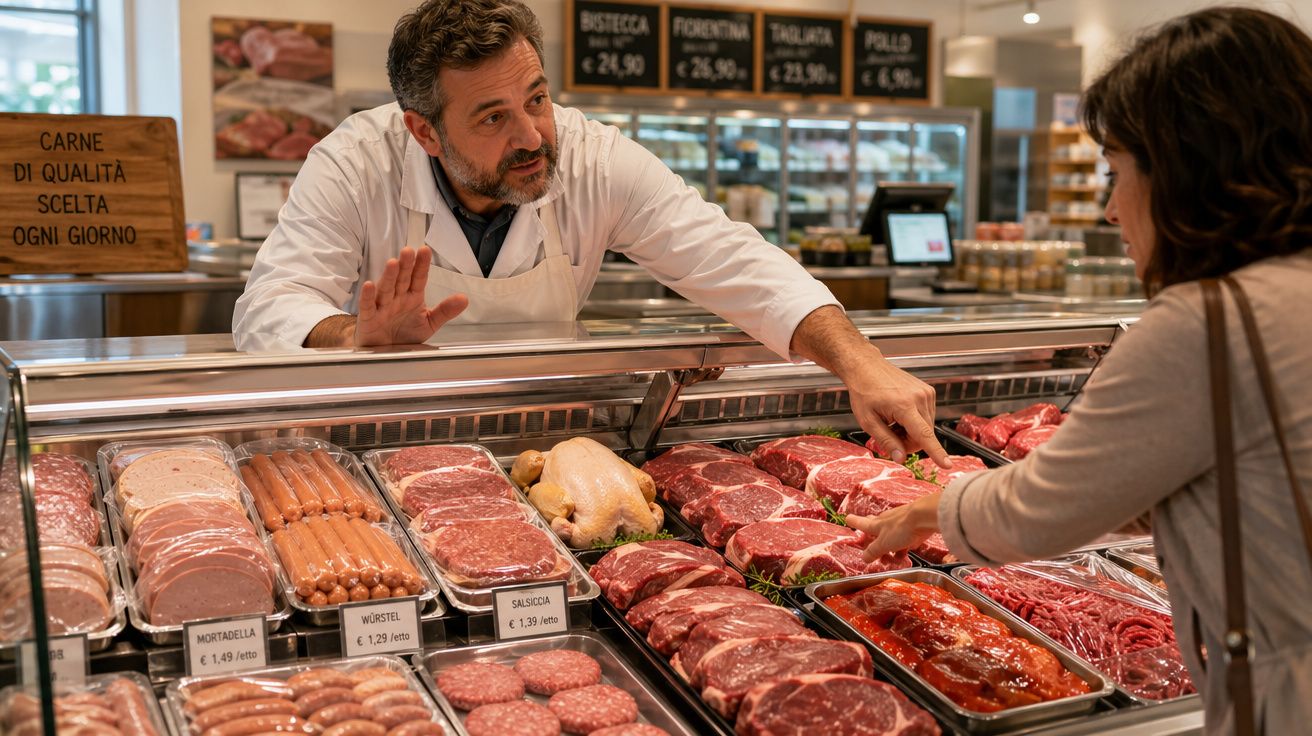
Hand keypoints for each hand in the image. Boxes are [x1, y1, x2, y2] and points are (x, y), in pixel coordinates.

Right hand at [354, 246, 468, 345]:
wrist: (386, 352)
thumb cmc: (405, 334)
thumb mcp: (430, 323)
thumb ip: (445, 311)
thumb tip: (464, 299)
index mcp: (412, 296)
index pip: (418, 278)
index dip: (421, 265)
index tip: (425, 251)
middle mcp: (397, 298)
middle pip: (402, 279)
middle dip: (405, 265)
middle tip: (409, 251)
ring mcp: (382, 306)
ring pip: (386, 289)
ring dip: (389, 276)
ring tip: (393, 263)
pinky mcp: (369, 318)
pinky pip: (368, 306)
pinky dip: (367, 296)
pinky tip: (369, 286)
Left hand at [787, 306, 948, 466]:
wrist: (866, 367)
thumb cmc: (864, 391)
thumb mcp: (868, 421)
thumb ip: (886, 441)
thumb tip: (901, 458)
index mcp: (904, 405)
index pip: (924, 435)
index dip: (936, 453)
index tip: (947, 465)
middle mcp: (920, 398)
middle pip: (924, 435)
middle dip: (908, 442)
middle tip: (889, 436)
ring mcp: (926, 393)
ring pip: (926, 427)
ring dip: (911, 432)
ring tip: (893, 422)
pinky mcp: (928, 391)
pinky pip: (926, 416)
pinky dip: (915, 421)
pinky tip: (900, 415)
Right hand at [846, 492, 941, 561]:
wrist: (925, 517)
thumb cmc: (902, 527)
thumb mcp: (883, 544)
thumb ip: (873, 551)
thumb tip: (863, 557)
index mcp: (875, 524)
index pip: (861, 522)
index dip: (854, 522)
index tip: (848, 518)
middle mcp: (886, 522)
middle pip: (876, 528)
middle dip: (873, 538)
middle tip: (871, 545)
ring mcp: (899, 523)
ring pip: (891, 537)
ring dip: (889, 548)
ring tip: (891, 559)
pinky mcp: (912, 527)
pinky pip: (904, 539)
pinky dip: (902, 547)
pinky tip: (905, 554)